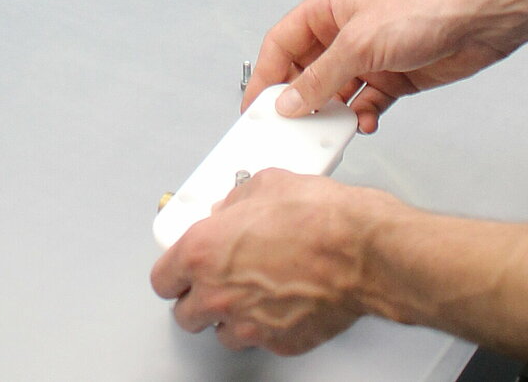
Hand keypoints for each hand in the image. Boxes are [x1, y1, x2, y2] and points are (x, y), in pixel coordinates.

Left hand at [150, 169, 401, 354]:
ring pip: (221, 333)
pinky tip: (280, 305)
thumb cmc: (321, 218)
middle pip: (185, 313)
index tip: (181, 270)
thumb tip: (231, 208)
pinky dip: (266, 327)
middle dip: (197, 298)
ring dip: (229, 317)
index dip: (173, 273)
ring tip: (249, 296)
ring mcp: (248, 323)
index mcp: (203, 252)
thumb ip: (235, 202)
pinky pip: (261, 341)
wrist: (364, 251)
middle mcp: (218, 293)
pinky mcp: (280, 342)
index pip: (163, 278)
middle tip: (214, 282)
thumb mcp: (266, 185)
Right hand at [245, 0, 520, 132]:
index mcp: (326, 10)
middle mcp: (343, 33)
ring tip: (330, 129)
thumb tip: (290, 102)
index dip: (266, 75)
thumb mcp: (358, 45)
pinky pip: (364, 103)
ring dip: (332, 113)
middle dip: (300, 100)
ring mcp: (367, 57)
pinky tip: (365, 122)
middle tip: (290, 126)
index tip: (257, 106)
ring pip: (334, 93)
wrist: (477, 23)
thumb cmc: (423, 11)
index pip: (282, 44)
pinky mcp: (390, 78)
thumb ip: (319, 78)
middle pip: (305, 72)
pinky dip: (361, 116)